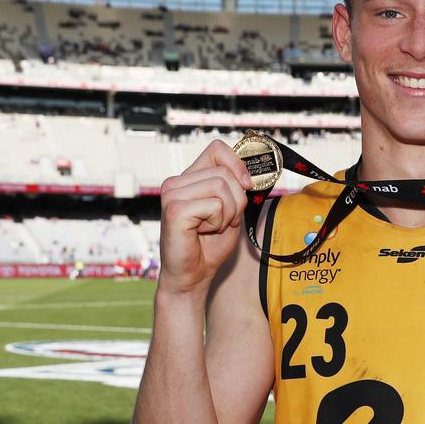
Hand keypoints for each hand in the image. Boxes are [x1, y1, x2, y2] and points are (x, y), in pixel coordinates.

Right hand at [158, 139, 253, 295]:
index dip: (237, 164)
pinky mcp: (174, 210)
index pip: (217, 148)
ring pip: (221, 186)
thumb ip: (236, 187)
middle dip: (236, 200)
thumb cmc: (210, 244)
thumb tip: (252, 170)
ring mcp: (172, 194)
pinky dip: (218, 222)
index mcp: (189, 178)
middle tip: (223, 221)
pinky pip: (215, 205)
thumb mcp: (230, 209)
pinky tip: (202, 233)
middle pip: (224, 172)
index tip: (246, 186)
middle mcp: (176, 182)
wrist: (193, 275)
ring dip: (227, 213)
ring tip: (212, 227)